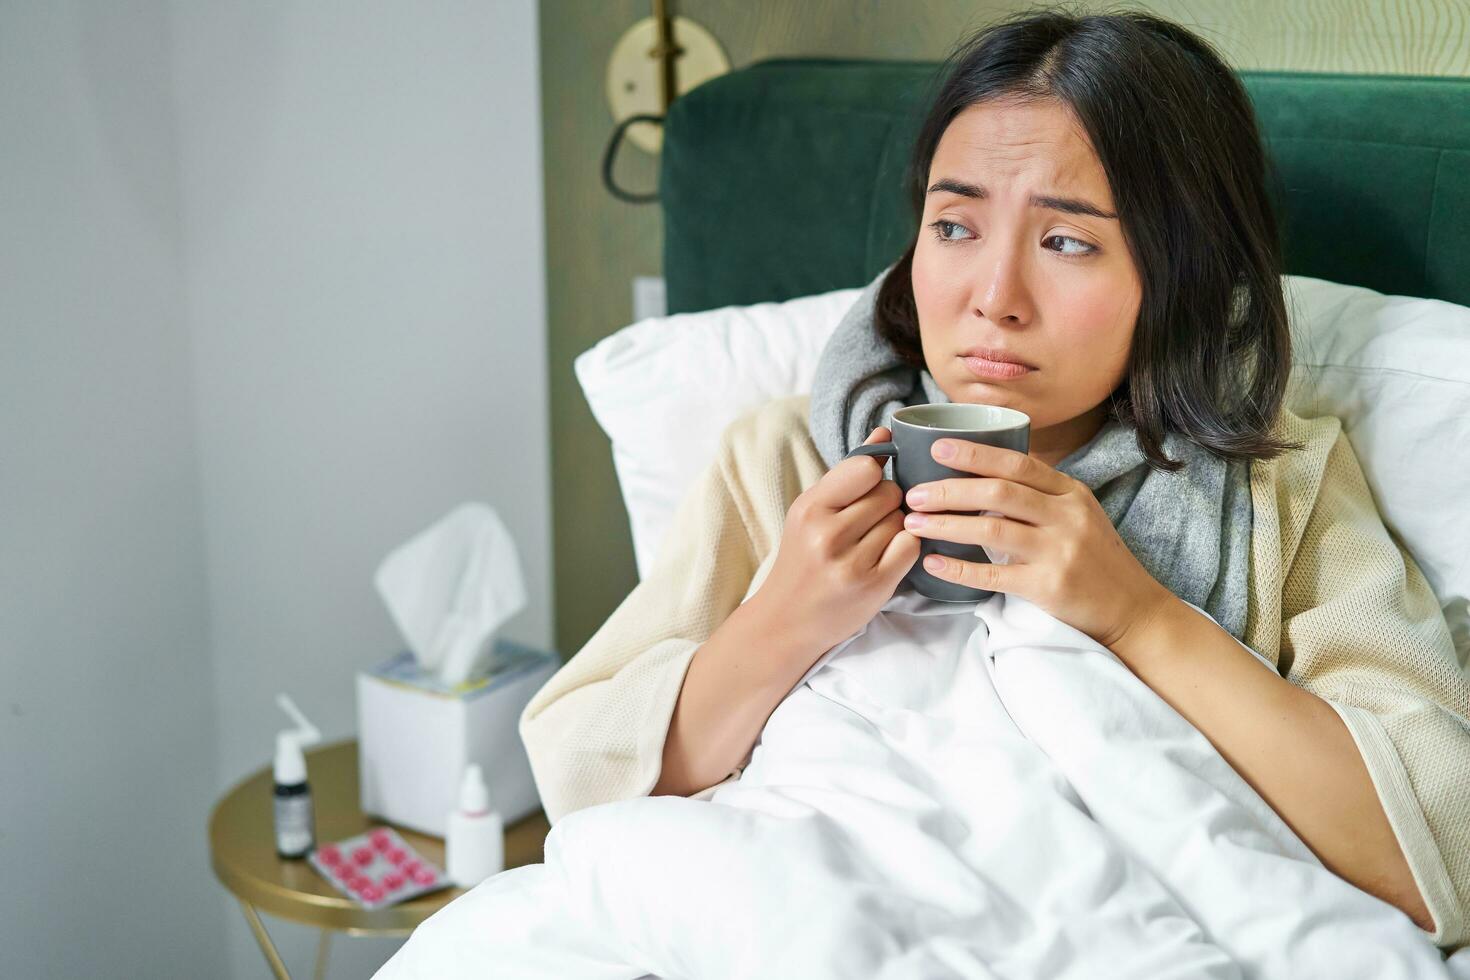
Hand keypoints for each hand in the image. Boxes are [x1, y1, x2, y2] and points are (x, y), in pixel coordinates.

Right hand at [751, 426, 921, 663]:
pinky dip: (905, 547)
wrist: (786, 621)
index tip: (868, 484)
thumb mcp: (811, 512)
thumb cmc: (802, 559)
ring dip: (896, 526)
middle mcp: (828, 535)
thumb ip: (847, 473)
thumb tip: (885, 432)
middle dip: (887, 501)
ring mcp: (852, 564)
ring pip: (902, 519)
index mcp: (810, 509)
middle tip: (869, 520)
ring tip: (873, 541)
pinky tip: (887, 555)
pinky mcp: (875, 587)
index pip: (865, 468)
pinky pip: (911, 547)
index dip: (875, 473)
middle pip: (889, 493)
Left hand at [901, 437, 1174, 649]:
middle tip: (914, 493)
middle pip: (998, 492)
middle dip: (949, 490)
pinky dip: (958, 569)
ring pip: (991, 529)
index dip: (975, 454)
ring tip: (912, 523)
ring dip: (946, 525)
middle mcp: (1066, 517)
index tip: (939, 448)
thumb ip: (1040, 495)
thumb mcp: (1079, 514)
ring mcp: (1058, 551)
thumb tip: (985, 474)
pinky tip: (933, 563)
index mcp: (1070, 493)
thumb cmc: (1096, 559)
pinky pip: (993, 574)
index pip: (1017, 463)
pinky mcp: (1048, 586)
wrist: (1132, 609)